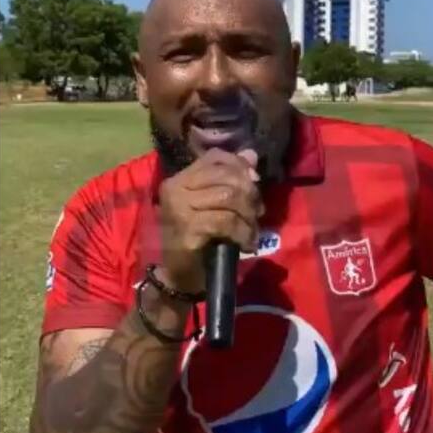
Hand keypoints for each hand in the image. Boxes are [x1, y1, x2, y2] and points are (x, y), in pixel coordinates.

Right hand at [158, 148, 262, 293]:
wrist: (178, 277)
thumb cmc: (197, 240)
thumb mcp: (213, 205)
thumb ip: (230, 179)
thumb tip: (252, 155)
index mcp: (179, 179)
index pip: (215, 158)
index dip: (240, 166)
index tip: (255, 182)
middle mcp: (176, 189)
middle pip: (226, 177)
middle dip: (249, 194)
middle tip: (256, 213)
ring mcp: (179, 209)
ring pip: (228, 196)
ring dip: (248, 215)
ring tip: (252, 229)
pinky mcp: (188, 229)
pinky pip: (227, 221)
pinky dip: (243, 232)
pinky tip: (247, 243)